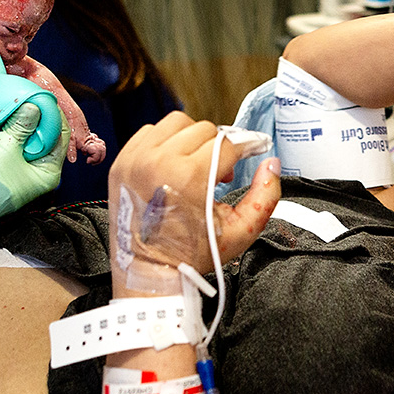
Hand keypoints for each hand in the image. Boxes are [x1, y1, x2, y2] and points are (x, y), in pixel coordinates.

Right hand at [0, 101, 68, 277]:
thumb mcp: (4, 148)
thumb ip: (21, 125)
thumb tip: (36, 106)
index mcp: (47, 169)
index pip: (60, 134)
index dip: (50, 112)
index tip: (37, 93)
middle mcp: (36, 167)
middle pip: (34, 130)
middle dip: (15, 112)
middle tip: (3, 96)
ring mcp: (15, 164)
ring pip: (10, 132)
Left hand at [108, 112, 280, 293]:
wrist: (149, 270)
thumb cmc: (191, 254)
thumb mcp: (240, 231)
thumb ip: (265, 195)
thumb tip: (271, 164)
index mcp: (188, 177)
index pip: (227, 144)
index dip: (245, 148)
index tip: (251, 152)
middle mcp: (159, 162)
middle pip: (204, 130)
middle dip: (218, 148)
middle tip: (219, 173)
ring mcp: (136, 160)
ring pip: (176, 123)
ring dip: (192, 139)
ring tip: (195, 164)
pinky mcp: (122, 162)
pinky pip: (150, 132)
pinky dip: (165, 142)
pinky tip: (172, 164)